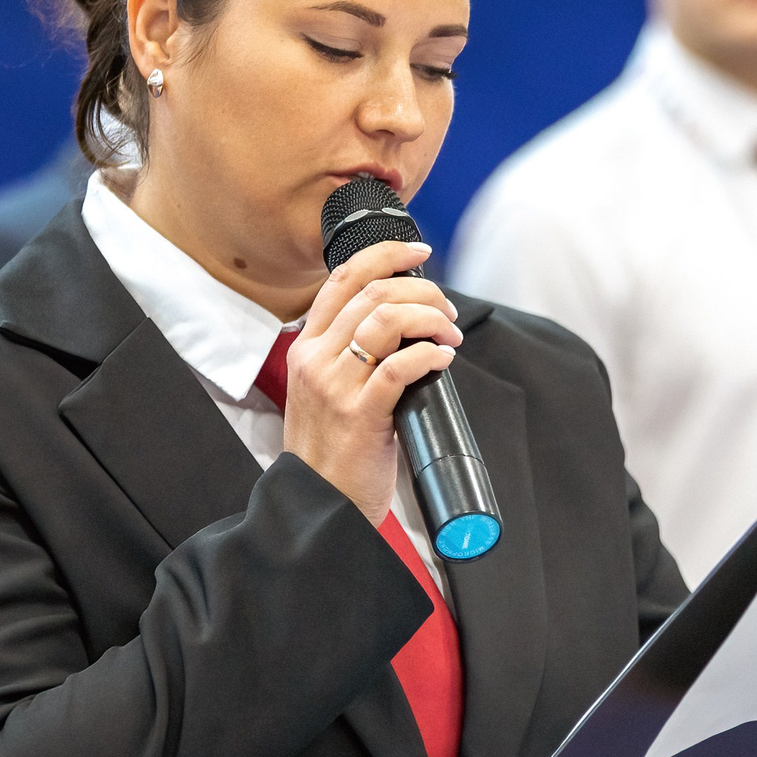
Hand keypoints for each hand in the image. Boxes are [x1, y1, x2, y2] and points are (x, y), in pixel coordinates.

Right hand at [281, 238, 462, 524]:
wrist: (319, 505)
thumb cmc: (332, 451)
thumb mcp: (326, 391)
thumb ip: (352, 356)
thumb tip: (409, 328)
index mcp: (306, 347)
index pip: (343, 278)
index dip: (386, 254)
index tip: (419, 252)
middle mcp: (316, 359)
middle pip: (373, 292)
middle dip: (423, 290)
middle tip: (447, 312)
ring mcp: (335, 386)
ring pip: (388, 319)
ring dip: (431, 318)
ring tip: (449, 337)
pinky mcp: (360, 414)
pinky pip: (400, 365)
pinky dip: (430, 354)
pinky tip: (443, 360)